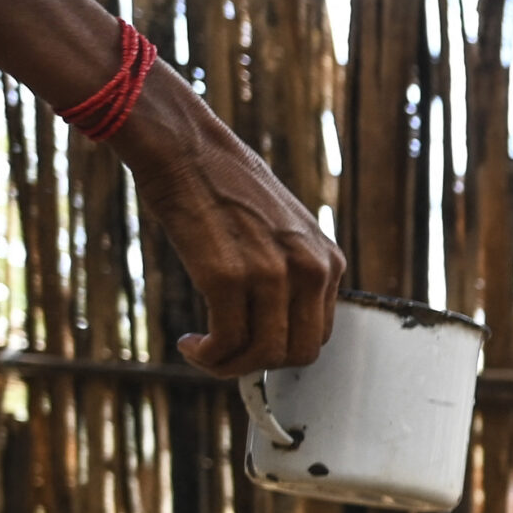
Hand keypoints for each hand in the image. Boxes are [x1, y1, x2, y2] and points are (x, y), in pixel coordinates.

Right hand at [114, 83, 344, 376]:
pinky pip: (227, 342)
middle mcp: (309, 269)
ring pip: (262, 355)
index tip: (249, 343)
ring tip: (202, 351)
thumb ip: (290, 273)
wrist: (185, 146)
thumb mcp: (282, 230)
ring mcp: (272, 274)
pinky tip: (191, 344)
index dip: (281, 348)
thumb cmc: (223, 185)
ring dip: (228, 365)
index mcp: (328, 260)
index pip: (318, 334)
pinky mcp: (229, 277)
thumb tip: (277, 326)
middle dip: (259, 364)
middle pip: (298, 354)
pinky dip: (209, 355)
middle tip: (224, 354)